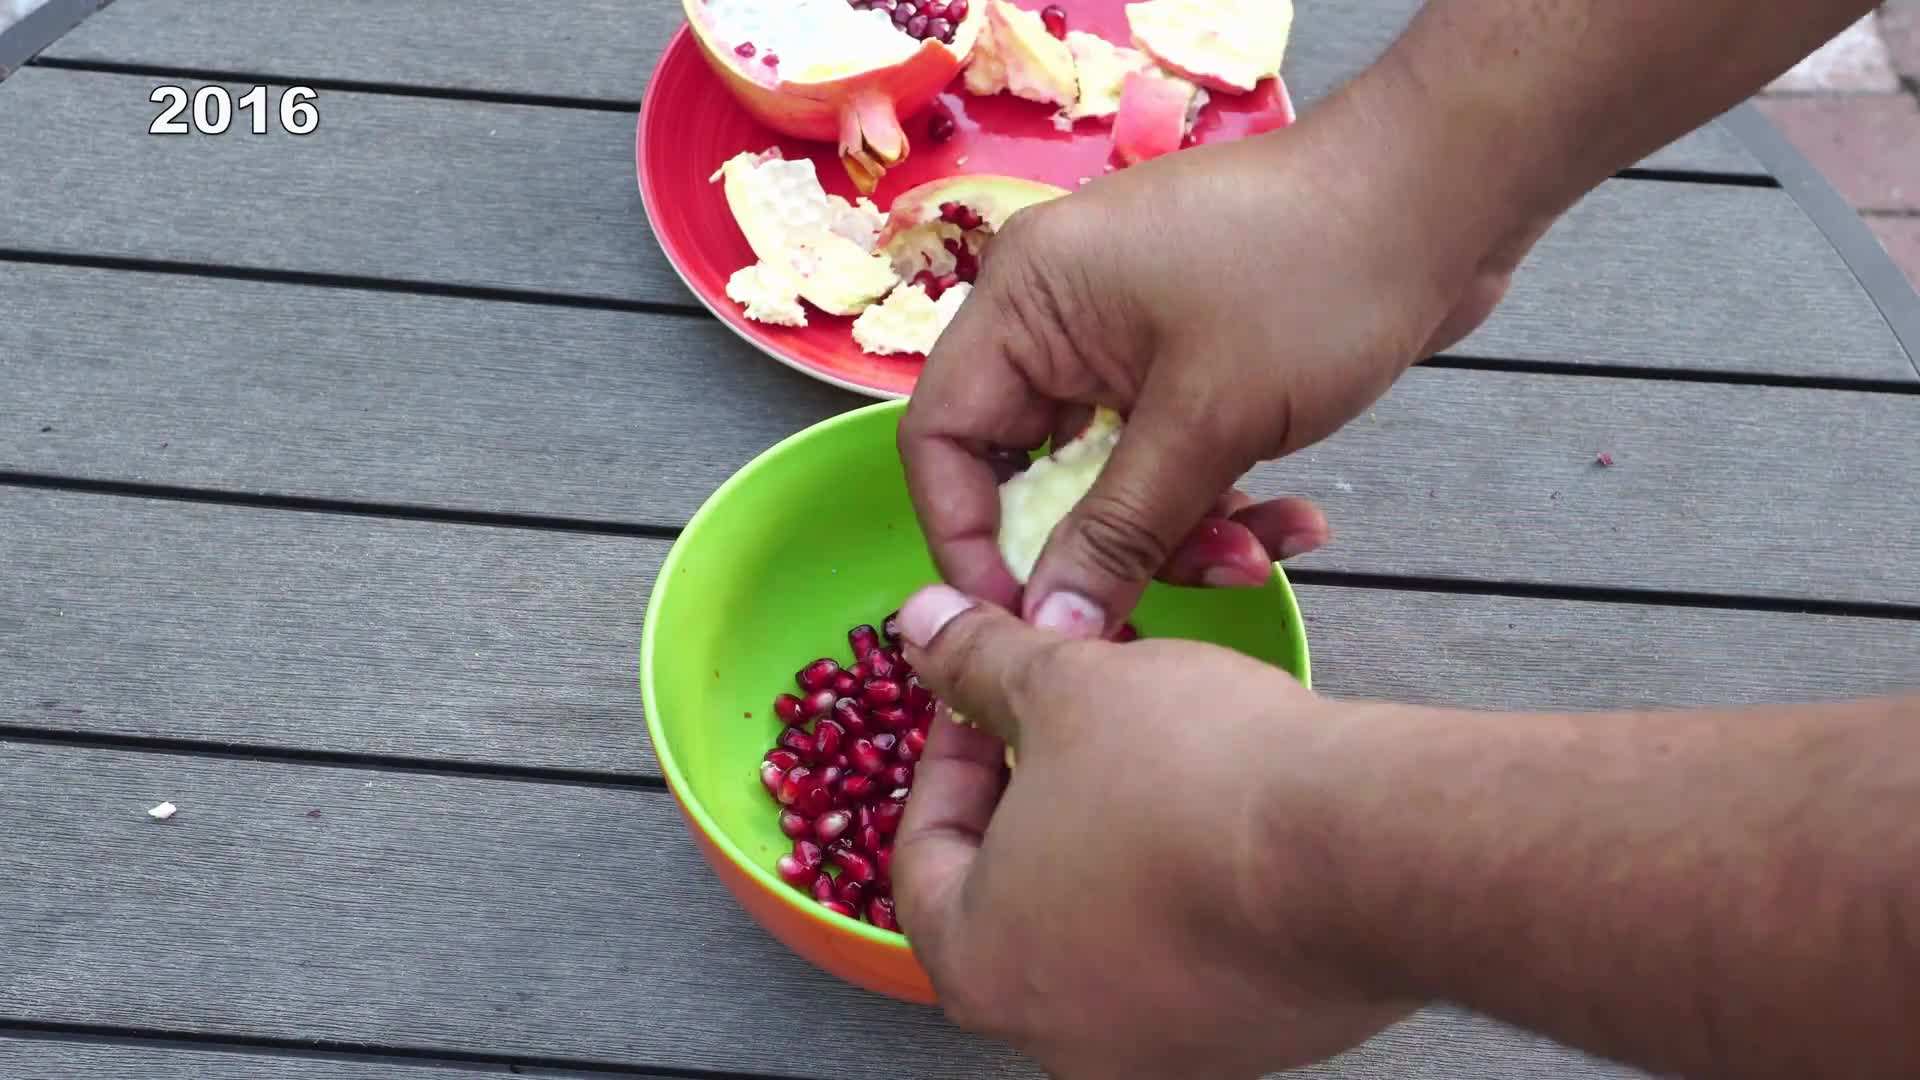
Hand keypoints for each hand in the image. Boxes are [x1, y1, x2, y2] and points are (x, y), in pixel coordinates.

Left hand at [889, 586, 1415, 1078]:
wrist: (1367, 847)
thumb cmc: (1197, 783)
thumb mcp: (1065, 687)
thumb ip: (978, 663)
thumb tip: (927, 626)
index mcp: (981, 967)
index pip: (921, 856)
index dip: (948, 757)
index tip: (982, 704)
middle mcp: (1062, 1035)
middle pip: (1014, 900)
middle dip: (1034, 798)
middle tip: (1063, 725)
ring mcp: (1165, 1049)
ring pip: (1108, 928)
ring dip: (1115, 839)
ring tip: (1153, 755)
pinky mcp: (1256, 1040)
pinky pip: (1196, 954)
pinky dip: (1192, 884)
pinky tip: (1223, 815)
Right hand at [899, 81, 1545, 634]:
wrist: (1445, 197)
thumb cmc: (1313, 279)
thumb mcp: (1207, 422)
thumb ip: (1118, 533)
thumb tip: (1050, 629)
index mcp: (1025, 302)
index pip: (941, 438)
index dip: (969, 538)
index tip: (1026, 616)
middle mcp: (1058, 318)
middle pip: (1031, 470)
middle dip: (1101, 547)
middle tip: (1162, 603)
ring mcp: (1126, 338)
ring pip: (1112, 478)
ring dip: (1179, 534)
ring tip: (1261, 557)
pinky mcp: (1190, 361)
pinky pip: (1172, 456)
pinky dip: (1221, 498)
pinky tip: (1297, 525)